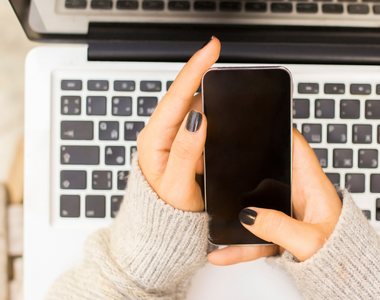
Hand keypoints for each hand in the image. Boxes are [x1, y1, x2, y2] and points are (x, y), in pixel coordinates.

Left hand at [136, 37, 219, 211]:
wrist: (162, 232)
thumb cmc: (166, 214)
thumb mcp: (177, 187)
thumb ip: (185, 153)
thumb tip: (198, 119)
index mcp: (154, 141)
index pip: (176, 97)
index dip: (194, 69)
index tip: (211, 49)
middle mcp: (159, 135)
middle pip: (184, 96)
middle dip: (203, 76)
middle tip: (221, 60)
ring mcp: (169, 139)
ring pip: (191, 108)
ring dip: (208, 96)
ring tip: (224, 86)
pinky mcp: (179, 144)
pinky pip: (196, 122)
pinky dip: (210, 114)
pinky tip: (221, 114)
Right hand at [208, 128, 342, 263]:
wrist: (349, 279)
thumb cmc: (343, 255)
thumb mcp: (310, 241)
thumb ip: (279, 228)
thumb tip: (250, 216)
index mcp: (313, 186)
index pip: (296, 148)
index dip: (279, 131)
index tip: (257, 120)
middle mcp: (299, 195)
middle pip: (267, 173)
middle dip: (243, 169)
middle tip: (217, 163)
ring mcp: (287, 214)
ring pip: (255, 207)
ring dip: (234, 213)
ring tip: (212, 212)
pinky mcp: (280, 233)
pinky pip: (255, 235)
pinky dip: (239, 245)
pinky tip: (222, 252)